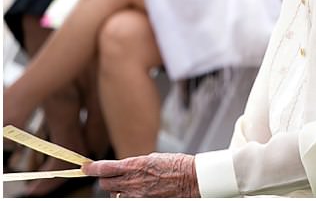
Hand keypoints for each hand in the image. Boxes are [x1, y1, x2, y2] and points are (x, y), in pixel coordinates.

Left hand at [83, 153, 199, 196]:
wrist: (191, 178)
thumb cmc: (176, 165)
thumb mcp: (152, 158)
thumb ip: (134, 164)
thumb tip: (124, 168)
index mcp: (135, 165)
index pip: (104, 168)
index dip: (91, 168)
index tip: (85, 167)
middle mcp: (132, 182)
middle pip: (105, 183)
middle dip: (106, 178)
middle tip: (112, 175)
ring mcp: (136, 195)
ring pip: (114, 194)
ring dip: (118, 189)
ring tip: (132, 184)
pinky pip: (126, 200)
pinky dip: (128, 196)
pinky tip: (139, 191)